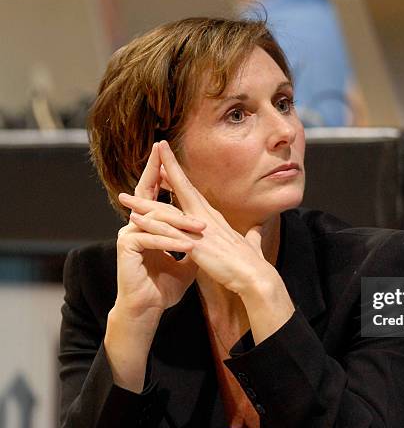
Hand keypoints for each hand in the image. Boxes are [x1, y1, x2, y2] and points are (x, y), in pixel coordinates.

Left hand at [119, 140, 275, 297]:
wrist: (255, 277)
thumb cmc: (252, 264)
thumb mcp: (250, 245)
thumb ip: (251, 236)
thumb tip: (256, 231)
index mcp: (214, 219)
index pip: (194, 193)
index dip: (181, 177)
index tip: (167, 164)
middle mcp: (207, 218)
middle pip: (182, 189)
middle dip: (167, 168)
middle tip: (155, 151)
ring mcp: (200, 230)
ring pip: (168, 210)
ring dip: (144, 202)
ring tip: (123, 196)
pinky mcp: (195, 244)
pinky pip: (167, 232)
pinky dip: (151, 224)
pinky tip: (134, 219)